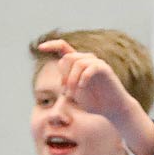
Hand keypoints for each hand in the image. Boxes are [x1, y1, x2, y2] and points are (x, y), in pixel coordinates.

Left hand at [35, 39, 153, 153]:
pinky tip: (82, 88)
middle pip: (67, 58)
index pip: (63, 47)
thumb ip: (67, 85)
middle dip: (63, 76)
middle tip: (65, 93)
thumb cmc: (94, 103)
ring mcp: (96, 63)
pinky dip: (83, 78)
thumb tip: (61, 80)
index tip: (40, 48)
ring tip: (72, 94)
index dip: (51, 45)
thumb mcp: (75, 94)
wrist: (113, 109)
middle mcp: (87, 60)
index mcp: (78, 64)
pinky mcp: (105, 69)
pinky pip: (90, 67)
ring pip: (77, 62)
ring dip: (71, 79)